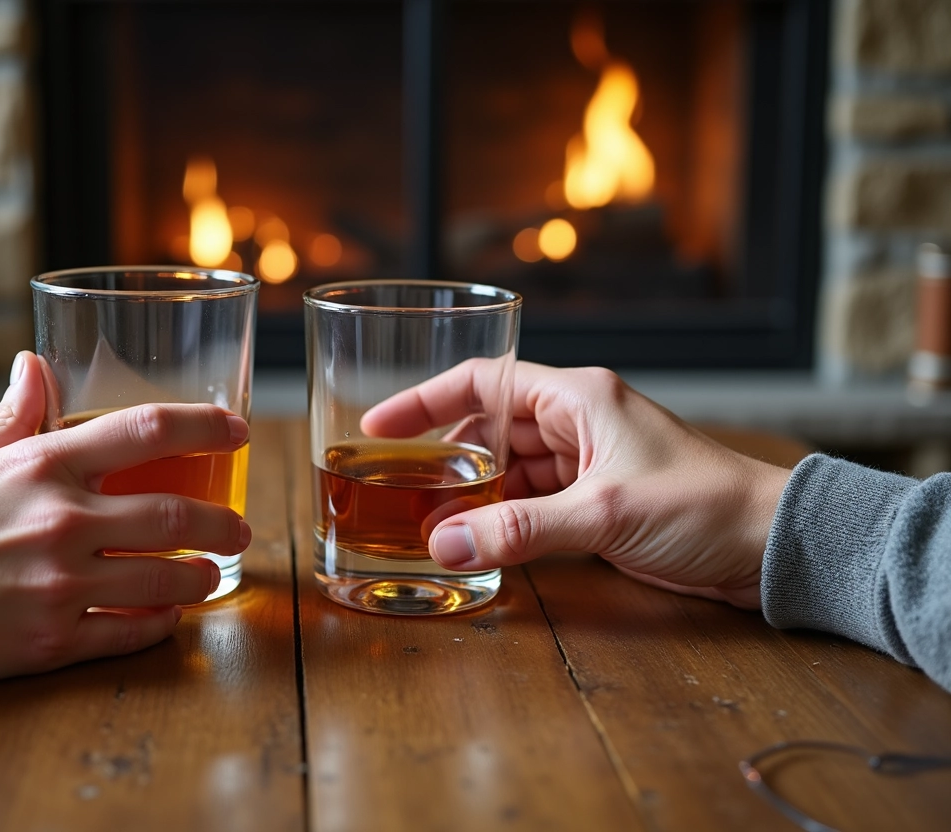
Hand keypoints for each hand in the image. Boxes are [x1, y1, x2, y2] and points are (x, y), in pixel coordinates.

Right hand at [0, 352, 250, 683]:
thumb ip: (14, 413)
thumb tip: (35, 361)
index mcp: (43, 465)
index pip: (146, 429)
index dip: (205, 425)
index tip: (238, 430)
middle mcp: (61, 521)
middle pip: (177, 517)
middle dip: (224, 524)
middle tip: (240, 528)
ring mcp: (59, 585)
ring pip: (164, 580)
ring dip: (202, 577)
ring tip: (212, 575)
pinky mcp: (50, 641)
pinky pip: (130, 633)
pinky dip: (160, 624)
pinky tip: (169, 616)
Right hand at [361, 361, 791, 608]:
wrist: (769, 545)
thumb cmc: (703, 505)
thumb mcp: (604, 513)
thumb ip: (521, 529)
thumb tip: (444, 544)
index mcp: (578, 397)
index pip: (484, 382)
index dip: (426, 399)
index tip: (378, 424)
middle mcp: (577, 421)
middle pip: (488, 429)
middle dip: (441, 460)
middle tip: (392, 488)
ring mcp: (586, 461)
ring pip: (507, 471)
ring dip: (470, 496)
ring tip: (422, 523)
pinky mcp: (595, 499)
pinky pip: (531, 502)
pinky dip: (501, 519)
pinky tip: (472, 540)